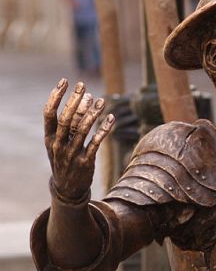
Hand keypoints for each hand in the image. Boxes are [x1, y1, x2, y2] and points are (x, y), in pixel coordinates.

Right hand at [44, 78, 114, 201]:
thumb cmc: (64, 159)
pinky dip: (104, 129)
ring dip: (92, 113)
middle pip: (66, 119)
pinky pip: (96, 142)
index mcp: (49, 138)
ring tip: (101, 100)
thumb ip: (70, 123)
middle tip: (84, 86)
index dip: (56, 96)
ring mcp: (71, 154)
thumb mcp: (60, 143)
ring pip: (82, 129)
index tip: (64, 81)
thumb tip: (84, 98)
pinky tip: (111, 118)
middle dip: (75, 101)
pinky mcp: (85, 161)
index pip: (48, 114)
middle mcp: (58, 145)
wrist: (67, 189)